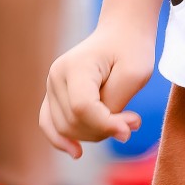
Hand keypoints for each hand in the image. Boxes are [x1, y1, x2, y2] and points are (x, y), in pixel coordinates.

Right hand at [40, 27, 156, 157]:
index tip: (133, 125)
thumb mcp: (134, 74)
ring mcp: (51, 85)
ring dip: (95, 133)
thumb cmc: (131, 49)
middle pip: (73, 121)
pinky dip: (61, 140)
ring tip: (123, 122)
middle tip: (134, 120)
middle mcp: (56, 75)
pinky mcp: (54, 95)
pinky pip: (50, 125)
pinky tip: (77, 152)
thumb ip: (118, 106)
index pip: (82, 108)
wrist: (121, 32)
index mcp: (74, 65)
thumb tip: (117, 136)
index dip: (107, 123)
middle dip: (105, 128)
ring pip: (65, 128)